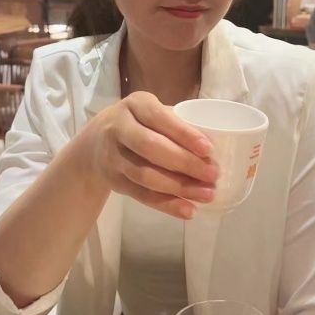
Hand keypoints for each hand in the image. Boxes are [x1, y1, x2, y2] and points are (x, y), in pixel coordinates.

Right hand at [82, 92, 217, 219]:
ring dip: (179, 188)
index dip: (184, 134)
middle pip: (152, 148)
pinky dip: (166, 204)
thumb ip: (178, 123)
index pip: (160, 118)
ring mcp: (113, 156)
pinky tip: (187, 209)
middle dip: (185, 164)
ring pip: (146, 176)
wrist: (95, 143)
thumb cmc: (139, 124)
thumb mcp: (153, 113)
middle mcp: (119, 128)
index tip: (209, 149)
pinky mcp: (113, 180)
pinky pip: (141, 195)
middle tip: (213, 175)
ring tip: (207, 195)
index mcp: (136, 105)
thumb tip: (219, 144)